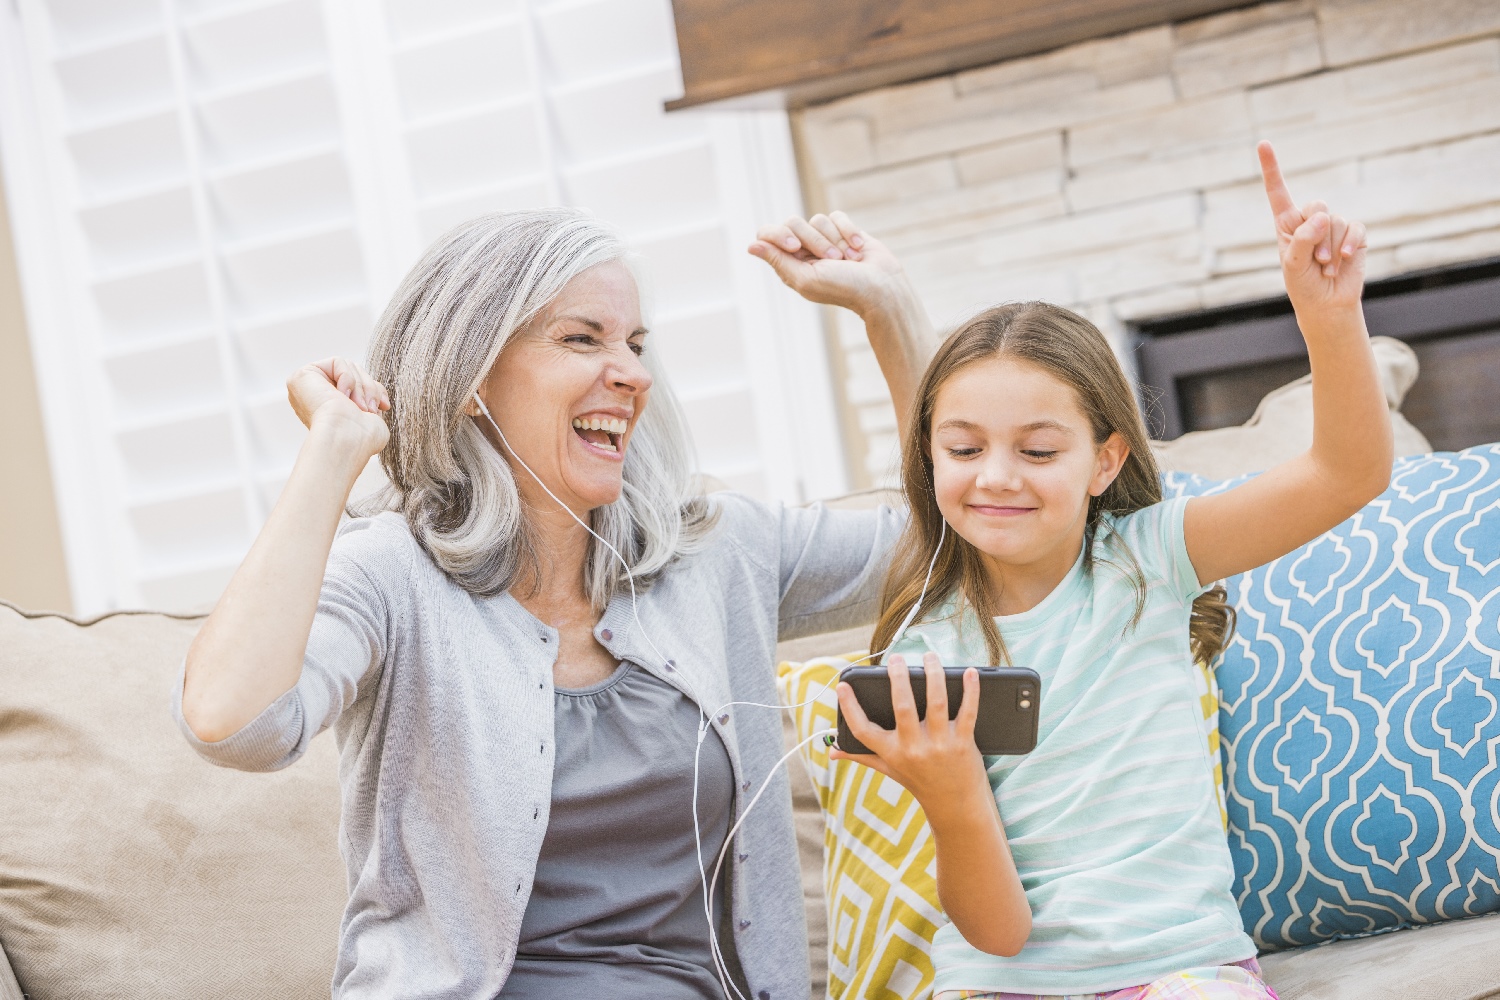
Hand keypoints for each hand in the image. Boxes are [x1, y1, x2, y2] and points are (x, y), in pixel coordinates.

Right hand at [286, 357, 390, 460]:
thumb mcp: (373, 413)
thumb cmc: (361, 438)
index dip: (374, 390)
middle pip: (354, 373)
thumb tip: (374, 388)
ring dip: (360, 386)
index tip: (384, 406)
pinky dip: (347, 378)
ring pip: (348, 367)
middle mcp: (317, 397)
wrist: (346, 440)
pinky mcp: (303, 375)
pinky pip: (337, 362)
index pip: (359, 385)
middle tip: (369, 408)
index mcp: (331, 408)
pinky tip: (342, 395)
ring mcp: (309, 387)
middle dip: (368, 388)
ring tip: (360, 406)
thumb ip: (369, 397)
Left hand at [748, 211, 907, 316]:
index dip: (779, 235)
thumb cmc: (843, 288)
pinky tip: (858, 249)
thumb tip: (751, 246)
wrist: (881, 287)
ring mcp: (824, 238)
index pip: (767, 234)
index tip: (795, 247)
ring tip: (849, 259)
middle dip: (815, 240)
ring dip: (835, 240)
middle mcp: (804, 249)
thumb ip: (778, 261)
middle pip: (793, 222)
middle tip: (832, 260)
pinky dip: (848, 232)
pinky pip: (837, 216)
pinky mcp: (844, 229)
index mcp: (789, 264)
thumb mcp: (806, 279)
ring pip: (818, 219)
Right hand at [831, 653, 990, 815]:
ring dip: (933, 675)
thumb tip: (832, 752)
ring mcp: (939, 746)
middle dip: (898, 679)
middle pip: (903, 708)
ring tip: (929, 656)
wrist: (955, 806)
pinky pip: (967, 712)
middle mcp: (913, 749)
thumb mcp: (888, 769)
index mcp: (891, 753)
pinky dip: (970, 691)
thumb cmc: (919, 781)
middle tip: (896, 658)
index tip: (842, 687)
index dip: (849, 708)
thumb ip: (861, 756)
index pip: (863, 731)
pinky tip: (969, 672)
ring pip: (936, 703)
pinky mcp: (963, 743)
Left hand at [1259, 141, 1367, 316]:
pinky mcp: (1354, 234)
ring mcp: (1333, 226)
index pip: (1278, 192)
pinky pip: (1355, 228)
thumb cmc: (1303, 284)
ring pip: (1336, 221)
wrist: (1326, 302)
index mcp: (1287, 224)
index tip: (1262, 143)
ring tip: (1325, 268)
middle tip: (1315, 261)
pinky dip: (1348, 244)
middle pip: (1317, 206)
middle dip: (1317, 235)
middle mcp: (1310, 220)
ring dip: (1330, 248)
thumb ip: (1303, 240)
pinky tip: (1343, 259)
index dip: (1272, 168)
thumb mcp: (1293, 265)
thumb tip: (1322, 217)